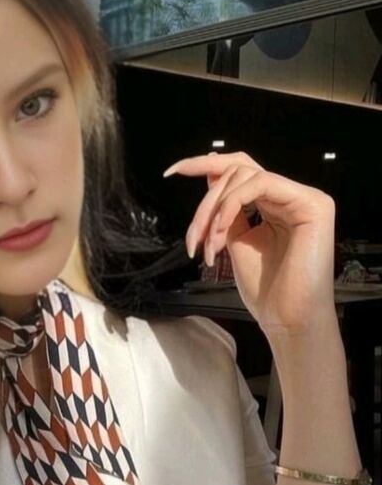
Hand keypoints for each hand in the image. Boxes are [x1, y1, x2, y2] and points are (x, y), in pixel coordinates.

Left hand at [164, 151, 336, 334]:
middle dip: (205, 202)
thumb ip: (226, 209)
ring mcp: (305, 198)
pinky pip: (260, 184)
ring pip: (245, 176)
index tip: (171, 172)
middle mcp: (292, 196)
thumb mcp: (235, 239)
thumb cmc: (265, 289)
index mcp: (276, 203)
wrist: (286, 320)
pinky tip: (220, 232)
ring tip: (207, 246)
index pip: (240, 170)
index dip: (204, 165)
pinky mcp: (313, 204)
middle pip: (238, 171)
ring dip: (214, 210)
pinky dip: (231, 205)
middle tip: (192, 239)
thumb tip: (209, 175)